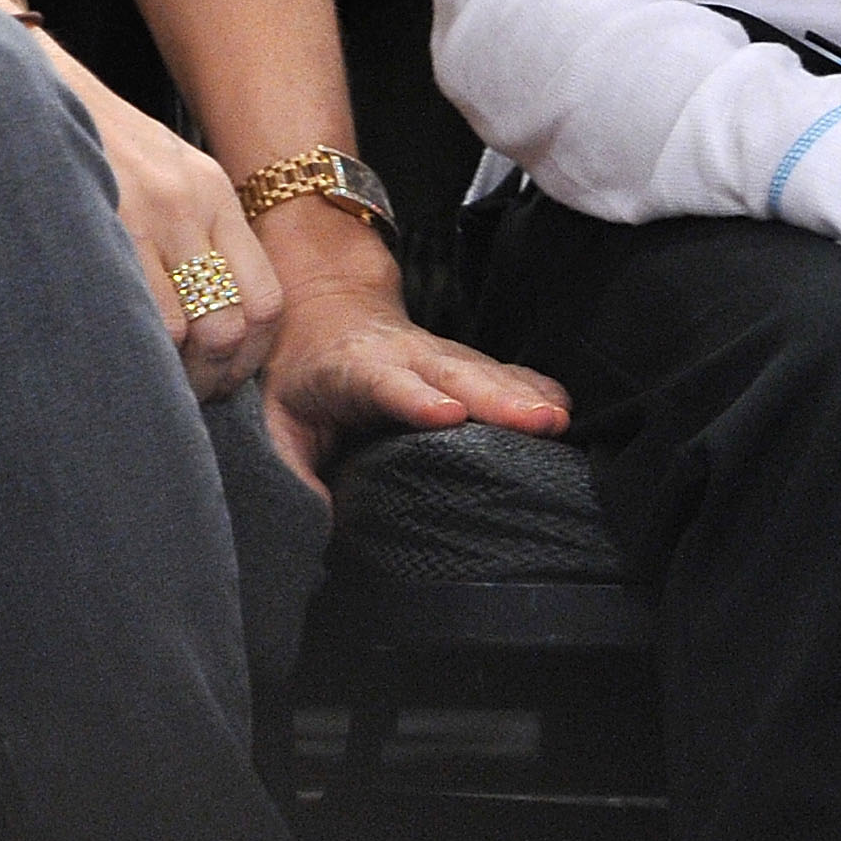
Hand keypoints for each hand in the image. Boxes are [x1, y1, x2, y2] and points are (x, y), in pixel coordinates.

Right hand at [52, 56, 283, 401]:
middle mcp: (190, 203)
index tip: (224, 377)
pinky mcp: (103, 223)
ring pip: (185, 331)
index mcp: (213, 191)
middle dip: (212, 377)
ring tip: (148, 384)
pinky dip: (134, 349)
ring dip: (170, 374)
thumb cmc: (97, 142)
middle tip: (184, 395)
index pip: (266, 298)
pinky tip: (117, 354)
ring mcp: (146, 214)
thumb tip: (213, 322)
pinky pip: (136, 313)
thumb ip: (195, 230)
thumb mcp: (165, 170)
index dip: (251, 356)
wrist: (33, 85)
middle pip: (231, 325)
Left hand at [251, 196, 568, 493]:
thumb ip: (290, 470)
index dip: (415, 398)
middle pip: (453, 374)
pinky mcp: (463, 361)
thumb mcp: (275, 421)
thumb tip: (315, 527)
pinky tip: (565, 407)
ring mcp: (439, 355)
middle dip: (495, 397)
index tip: (448, 415)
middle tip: (537, 422)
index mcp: (353, 370)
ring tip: (559, 421)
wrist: (325, 312)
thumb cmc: (300, 378)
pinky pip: (503, 372)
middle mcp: (404, 356)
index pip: (386, 384)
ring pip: (484, 370)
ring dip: (523, 394)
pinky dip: (534, 387)